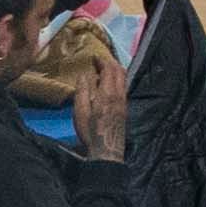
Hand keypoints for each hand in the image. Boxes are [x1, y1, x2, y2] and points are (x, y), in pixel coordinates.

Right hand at [57, 24, 128, 157]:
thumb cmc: (90, 131)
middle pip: (120, 71)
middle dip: (110, 62)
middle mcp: (119, 94)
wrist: (107, 149)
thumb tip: (84, 75)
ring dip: (116, 70)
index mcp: (108, 93)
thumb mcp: (80, 111)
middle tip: (100, 60)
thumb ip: (83, 91)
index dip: (102, 61)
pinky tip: (109, 84)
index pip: (109, 70)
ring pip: (124, 79)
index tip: (94, 57)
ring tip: (105, 69)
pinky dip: (117, 79)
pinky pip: (123, 86)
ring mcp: (124, 101)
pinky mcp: (124, 108)